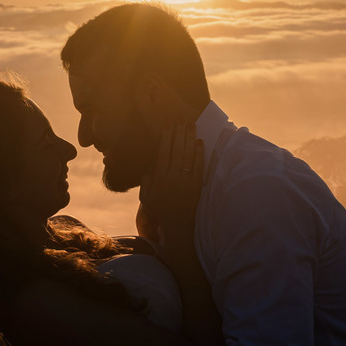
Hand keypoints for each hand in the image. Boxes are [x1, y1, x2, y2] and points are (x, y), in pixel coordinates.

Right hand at [139, 122, 203, 250]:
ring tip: (191, 124)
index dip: (166, 138)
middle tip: (180, 119)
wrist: (178, 227)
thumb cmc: (161, 212)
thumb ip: (146, 183)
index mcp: (159, 180)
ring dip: (189, 138)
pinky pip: (199, 166)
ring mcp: (185, 182)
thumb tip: (148, 168)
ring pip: (188, 155)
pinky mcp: (197, 186)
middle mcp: (172, 179)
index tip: (168, 125)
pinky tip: (200, 141)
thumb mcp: (147, 199)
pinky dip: (200, 153)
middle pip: (176, 151)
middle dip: (178, 133)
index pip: (163, 153)